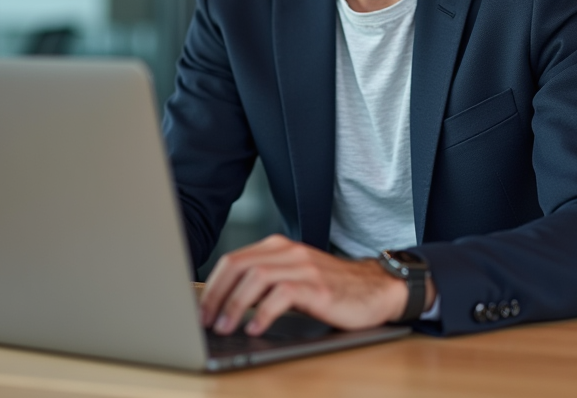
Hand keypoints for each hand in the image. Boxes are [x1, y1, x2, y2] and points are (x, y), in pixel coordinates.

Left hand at [199, 234, 417, 335]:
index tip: (200, 309)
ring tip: (226, 327)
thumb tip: (226, 305)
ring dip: (235, 304)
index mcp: (278, 248)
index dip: (212, 285)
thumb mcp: (294, 279)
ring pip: (256, 277)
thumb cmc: (333, 288)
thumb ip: (265, 284)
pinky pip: (282, 295)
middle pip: (238, 266)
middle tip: (205, 321)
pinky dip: (263, 313)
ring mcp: (304, 267)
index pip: (233, 260)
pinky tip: (256, 328)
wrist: (376, 288)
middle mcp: (288, 252)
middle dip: (216, 295)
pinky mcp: (318, 287)